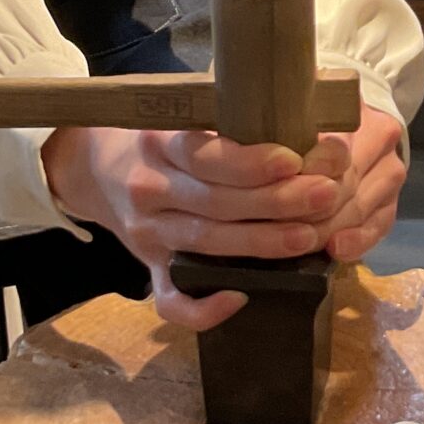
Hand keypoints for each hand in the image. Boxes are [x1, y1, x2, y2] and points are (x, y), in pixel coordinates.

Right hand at [43, 107, 407, 331]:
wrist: (99, 169)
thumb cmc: (165, 138)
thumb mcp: (184, 114)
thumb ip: (232, 117)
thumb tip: (311, 121)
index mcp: (159, 143)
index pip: (204, 155)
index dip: (250, 162)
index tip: (293, 160)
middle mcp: (149, 190)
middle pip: (215, 202)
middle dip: (275, 202)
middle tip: (324, 196)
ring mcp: (147, 235)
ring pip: (205, 243)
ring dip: (261, 243)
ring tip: (307, 237)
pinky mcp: (150, 269)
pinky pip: (170, 300)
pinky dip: (202, 309)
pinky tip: (241, 297)